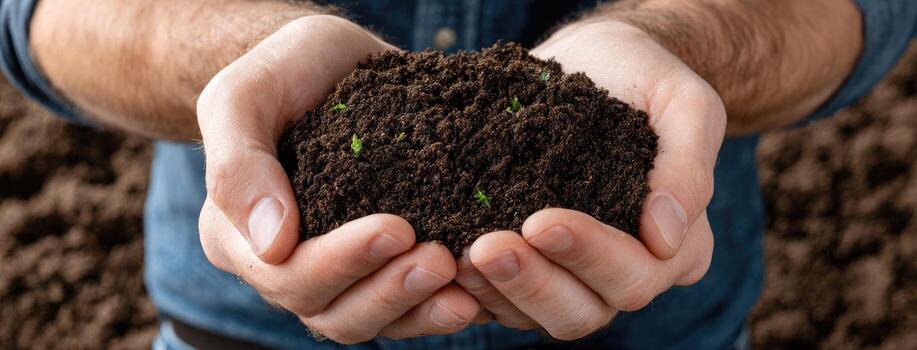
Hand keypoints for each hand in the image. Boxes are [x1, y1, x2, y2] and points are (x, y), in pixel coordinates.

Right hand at [196, 15, 480, 342]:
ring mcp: (332, 271)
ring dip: (416, 307)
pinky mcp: (375, 265)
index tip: (397, 228)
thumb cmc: (283, 70)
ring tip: (462, 285)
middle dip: (388, 290)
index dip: (340, 263)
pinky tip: (473, 294)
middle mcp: (281, 266)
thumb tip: (272, 245)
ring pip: (367, 320)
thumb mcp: (244, 96)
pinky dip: (434, 306)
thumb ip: (239, 164)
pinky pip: (401, 307)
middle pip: (329, 311)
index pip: (284, 275)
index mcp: (236, 236)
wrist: (329, 62)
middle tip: (441, 259)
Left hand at [455, 21, 723, 338]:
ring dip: (497, 290)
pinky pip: (502, 299)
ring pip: (537, 314)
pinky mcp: (531, 267)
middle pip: (583, 310)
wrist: (596, 60)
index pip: (637, 272)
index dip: (590, 254)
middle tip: (486, 248)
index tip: (541, 221)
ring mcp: (574, 275)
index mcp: (675, 245)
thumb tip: (665, 235)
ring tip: (459, 255)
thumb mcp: (683, 101)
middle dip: (533, 281)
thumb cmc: (645, 77)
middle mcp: (624, 271)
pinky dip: (475, 287)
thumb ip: (687, 163)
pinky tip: (446, 256)